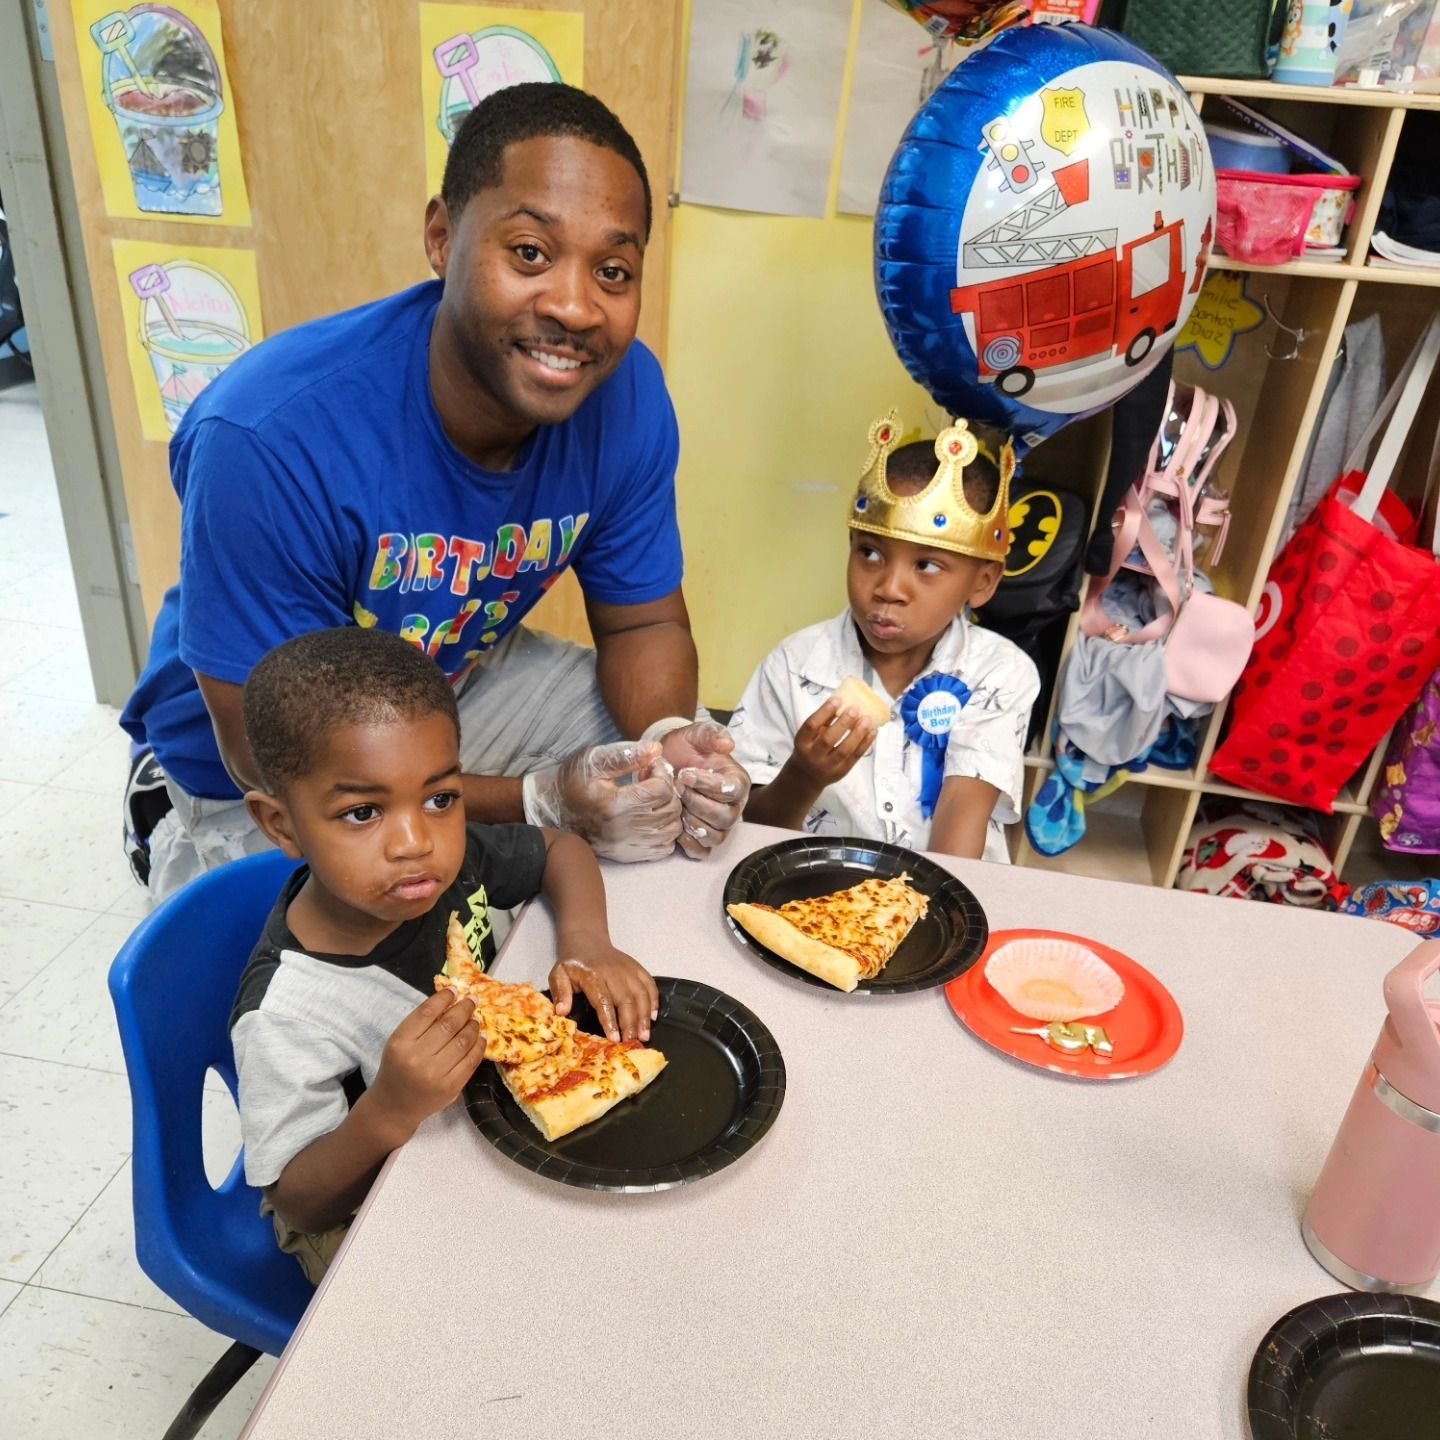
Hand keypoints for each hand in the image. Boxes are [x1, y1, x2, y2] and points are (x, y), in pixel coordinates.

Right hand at [366, 991, 488, 1147]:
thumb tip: (451, 1000)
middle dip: (464, 1008)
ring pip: (464, 1040)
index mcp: (401, 1043)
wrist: (394, 1107)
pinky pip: (471, 1060)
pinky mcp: (451, 1087)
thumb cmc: (397, 1069)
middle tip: (472, 1000)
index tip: (455, 990)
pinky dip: (479, 1045)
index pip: (427, 1012)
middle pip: (449, 1024)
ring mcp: (436, 1074)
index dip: (444, 998)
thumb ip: (420, 1023)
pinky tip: (480, 1037)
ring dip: (474, 1025)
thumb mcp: (399, 1043)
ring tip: (476, 1018)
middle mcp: (417, 1058)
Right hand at [523, 741, 682, 862]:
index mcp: (616, 805)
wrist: (552, 810)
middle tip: (653, 780)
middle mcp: (625, 830)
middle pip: (671, 809)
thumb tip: (656, 750)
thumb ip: (626, 755)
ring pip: (673, 830)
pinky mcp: (629, 855)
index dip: (661, 772)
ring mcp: (628, 846)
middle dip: (668, 790)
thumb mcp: (594, 761)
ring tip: (654, 798)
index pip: (661, 789)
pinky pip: (665, 848)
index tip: (650, 766)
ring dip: (669, 810)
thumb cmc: (572, 782)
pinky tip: (653, 817)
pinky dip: (666, 831)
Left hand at [550, 939, 659, 1042]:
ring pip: (641, 994)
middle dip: (631, 1024)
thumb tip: (562, 1012)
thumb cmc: (573, 963)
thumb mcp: (558, 975)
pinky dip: (654, 1001)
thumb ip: (560, 992)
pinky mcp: (637, 968)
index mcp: (592, 974)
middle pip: (627, 999)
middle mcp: (613, 971)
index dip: (610, 1021)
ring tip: (644, 1035)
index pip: (603, 1000)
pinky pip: (650, 985)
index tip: (614, 1039)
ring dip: (645, 1016)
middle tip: (632, 1042)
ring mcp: (628, 969)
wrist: (587, 941)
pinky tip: (653, 1017)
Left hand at [661, 720, 751, 859]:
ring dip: (693, 823)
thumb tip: (728, 744)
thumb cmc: (684, 749)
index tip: (684, 773)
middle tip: (677, 789)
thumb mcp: (695, 734)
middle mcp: (733, 806)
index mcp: (737, 782)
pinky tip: (677, 829)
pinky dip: (690, 844)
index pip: (732, 791)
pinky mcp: (704, 838)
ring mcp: (719, 825)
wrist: (665, 762)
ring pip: (716, 836)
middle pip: (725, 818)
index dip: (707, 785)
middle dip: (697, 803)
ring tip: (677, 806)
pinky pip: (704, 851)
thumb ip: (711, 734)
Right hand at [785, 699, 874, 789]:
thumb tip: (842, 702)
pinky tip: (872, 732)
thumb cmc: (810, 748)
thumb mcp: (810, 735)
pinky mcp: (841, 771)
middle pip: (828, 740)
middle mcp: (813, 756)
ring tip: (867, 720)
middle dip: (843, 724)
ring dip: (857, 734)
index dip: (824, 712)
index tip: (837, 700)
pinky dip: (865, 743)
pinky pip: (855, 757)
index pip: (811, 726)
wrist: (808, 775)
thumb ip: (823, 720)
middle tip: (855, 710)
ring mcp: (828, 766)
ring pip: (844, 750)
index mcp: (802, 742)